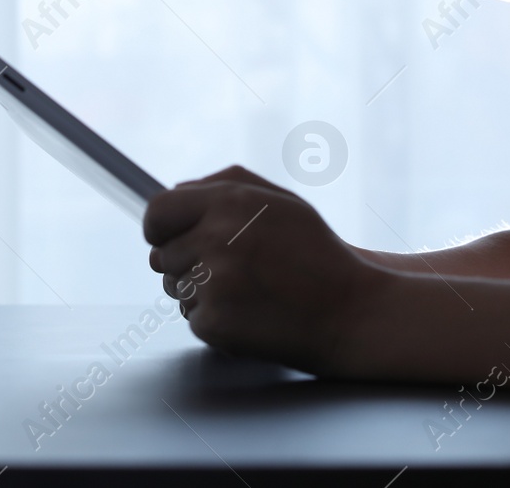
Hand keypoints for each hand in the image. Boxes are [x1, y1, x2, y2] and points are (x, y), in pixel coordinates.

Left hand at [143, 165, 380, 375]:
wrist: (352, 312)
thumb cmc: (315, 254)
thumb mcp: (279, 202)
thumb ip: (223, 185)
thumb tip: (174, 191)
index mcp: (229, 202)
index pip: (157, 212)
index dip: (157, 227)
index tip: (166, 238)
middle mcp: (216, 238)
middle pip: (161, 255)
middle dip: (185, 262)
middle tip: (230, 270)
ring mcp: (213, 283)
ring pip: (174, 288)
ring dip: (199, 292)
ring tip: (248, 291)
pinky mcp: (214, 323)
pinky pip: (191, 318)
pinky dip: (214, 320)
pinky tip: (251, 314)